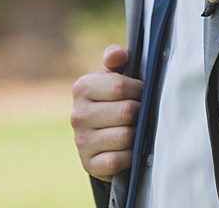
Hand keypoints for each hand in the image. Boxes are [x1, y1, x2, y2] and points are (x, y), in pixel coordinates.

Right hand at [71, 44, 142, 181]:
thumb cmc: (115, 100)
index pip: (120, 86)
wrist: (103, 136)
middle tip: (139, 113)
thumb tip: (118, 54)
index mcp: (82, 88)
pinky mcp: (89, 164)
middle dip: (140, 113)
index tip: (141, 93)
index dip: (139, 89)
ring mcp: (81, 141)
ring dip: (137, 135)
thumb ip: (116, 59)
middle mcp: (77, 114)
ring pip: (126, 137)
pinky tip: (129, 150)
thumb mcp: (115, 75)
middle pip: (126, 112)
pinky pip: (119, 160)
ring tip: (135, 130)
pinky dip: (130, 156)